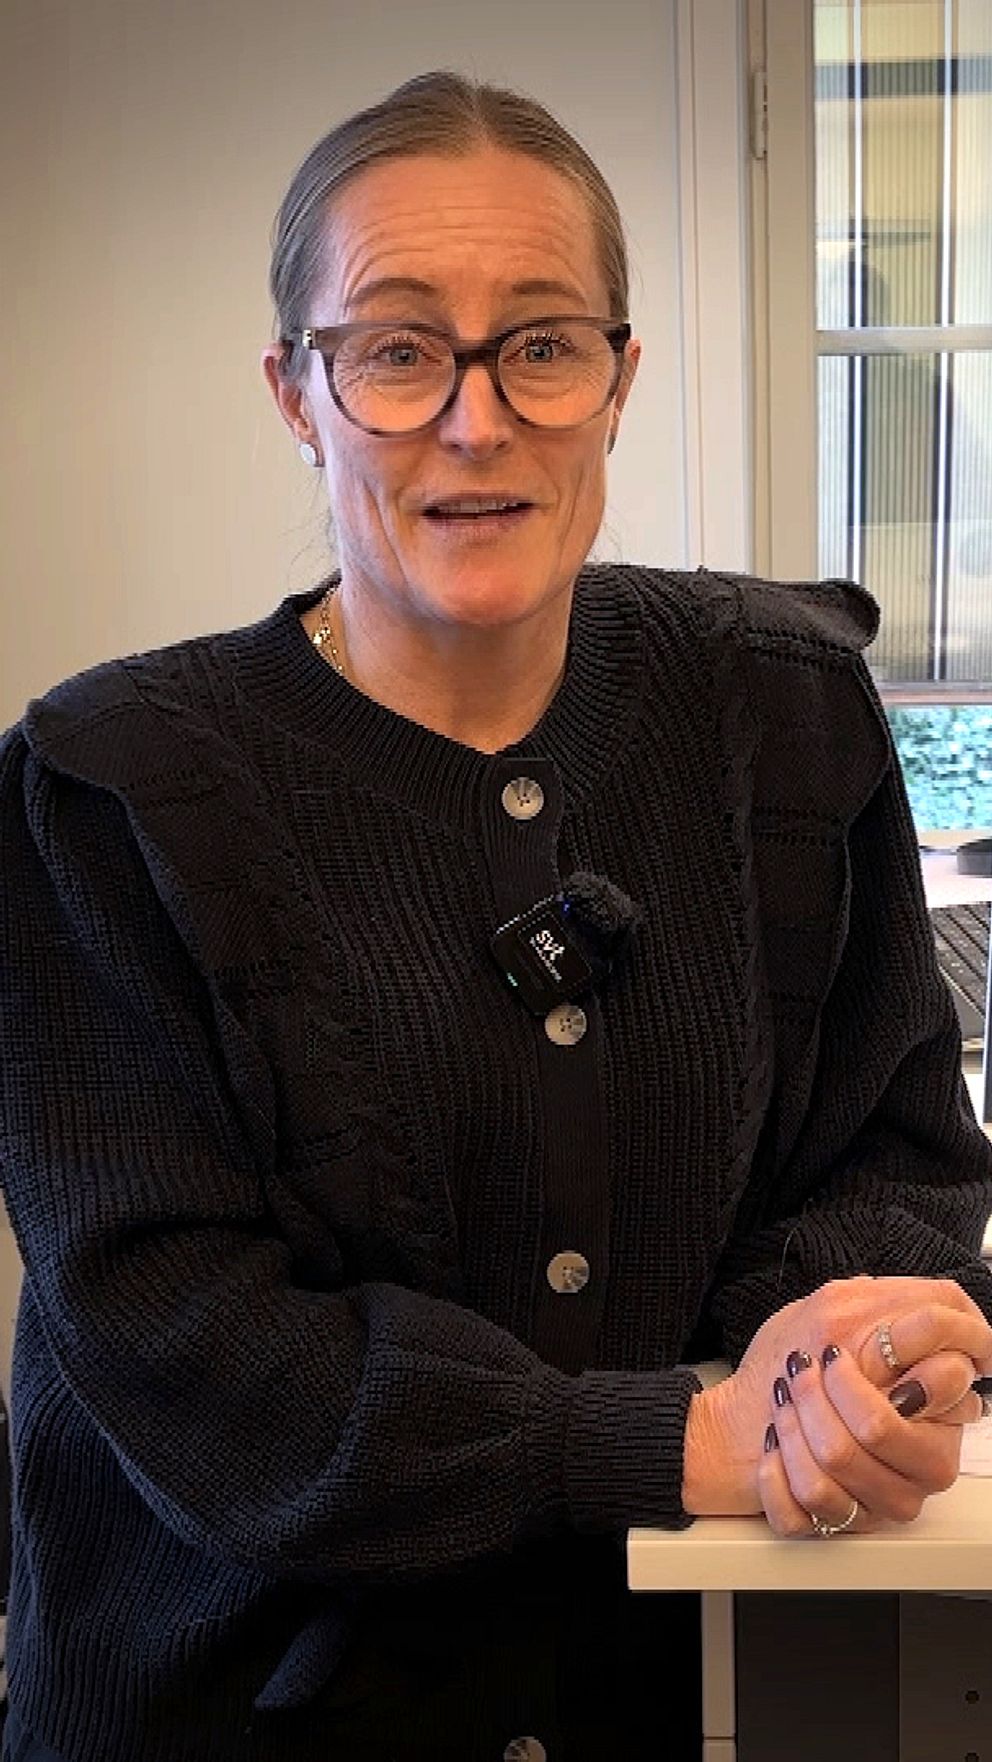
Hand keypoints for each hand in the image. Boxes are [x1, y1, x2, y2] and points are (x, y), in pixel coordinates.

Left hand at [682, 1274, 991, 1518]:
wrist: (746, 1418)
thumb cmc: (808, 1365)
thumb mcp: (847, 1315)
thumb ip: (903, 1315)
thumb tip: (946, 1321)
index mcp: (939, 1422)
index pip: (937, 1387)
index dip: (874, 1367)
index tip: (832, 1355)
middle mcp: (920, 1472)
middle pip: (876, 1428)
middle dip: (822, 1392)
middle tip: (799, 1371)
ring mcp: (880, 1506)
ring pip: (835, 1465)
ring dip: (794, 1423)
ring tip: (783, 1402)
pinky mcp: (834, 1530)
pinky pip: (804, 1509)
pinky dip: (775, 1473)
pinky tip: (773, 1448)